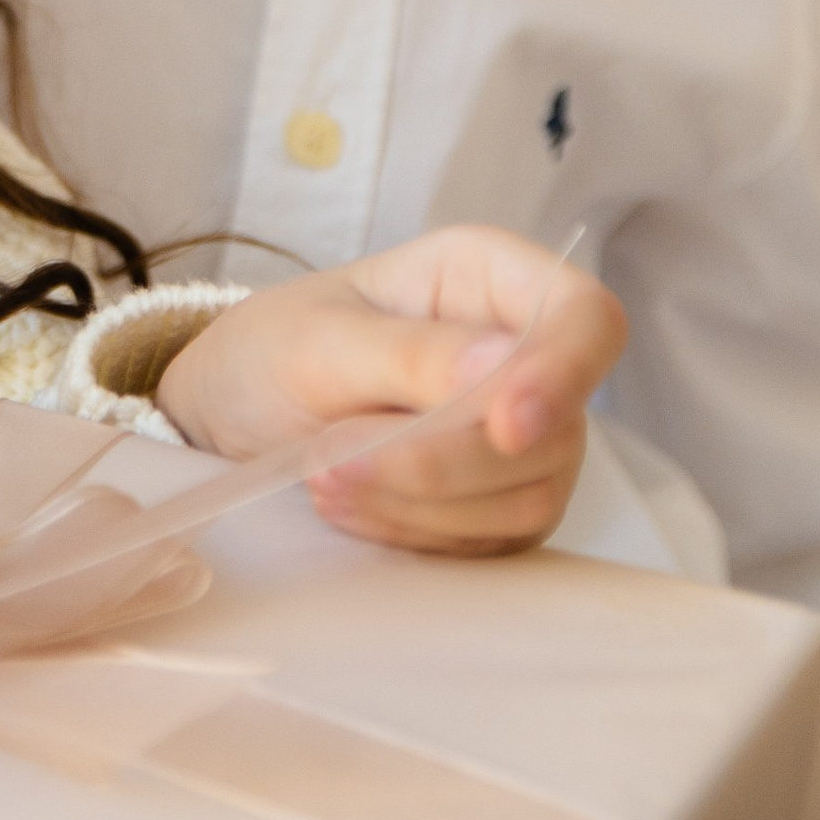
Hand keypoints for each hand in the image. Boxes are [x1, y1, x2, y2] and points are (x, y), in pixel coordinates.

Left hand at [157, 225, 625, 558]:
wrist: (233, 417)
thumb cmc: (273, 350)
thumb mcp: (317, 339)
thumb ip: (409, 352)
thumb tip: (502, 370)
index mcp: (485, 279)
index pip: (586, 318)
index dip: (563, 373)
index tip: (504, 427)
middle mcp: (521, 356)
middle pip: (555, 427)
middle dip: (443, 459)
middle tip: (333, 456)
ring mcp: (520, 437)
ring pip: (529, 496)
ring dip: (420, 502)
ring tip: (324, 477)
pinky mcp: (500, 505)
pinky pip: (494, 540)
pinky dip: (417, 533)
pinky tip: (351, 504)